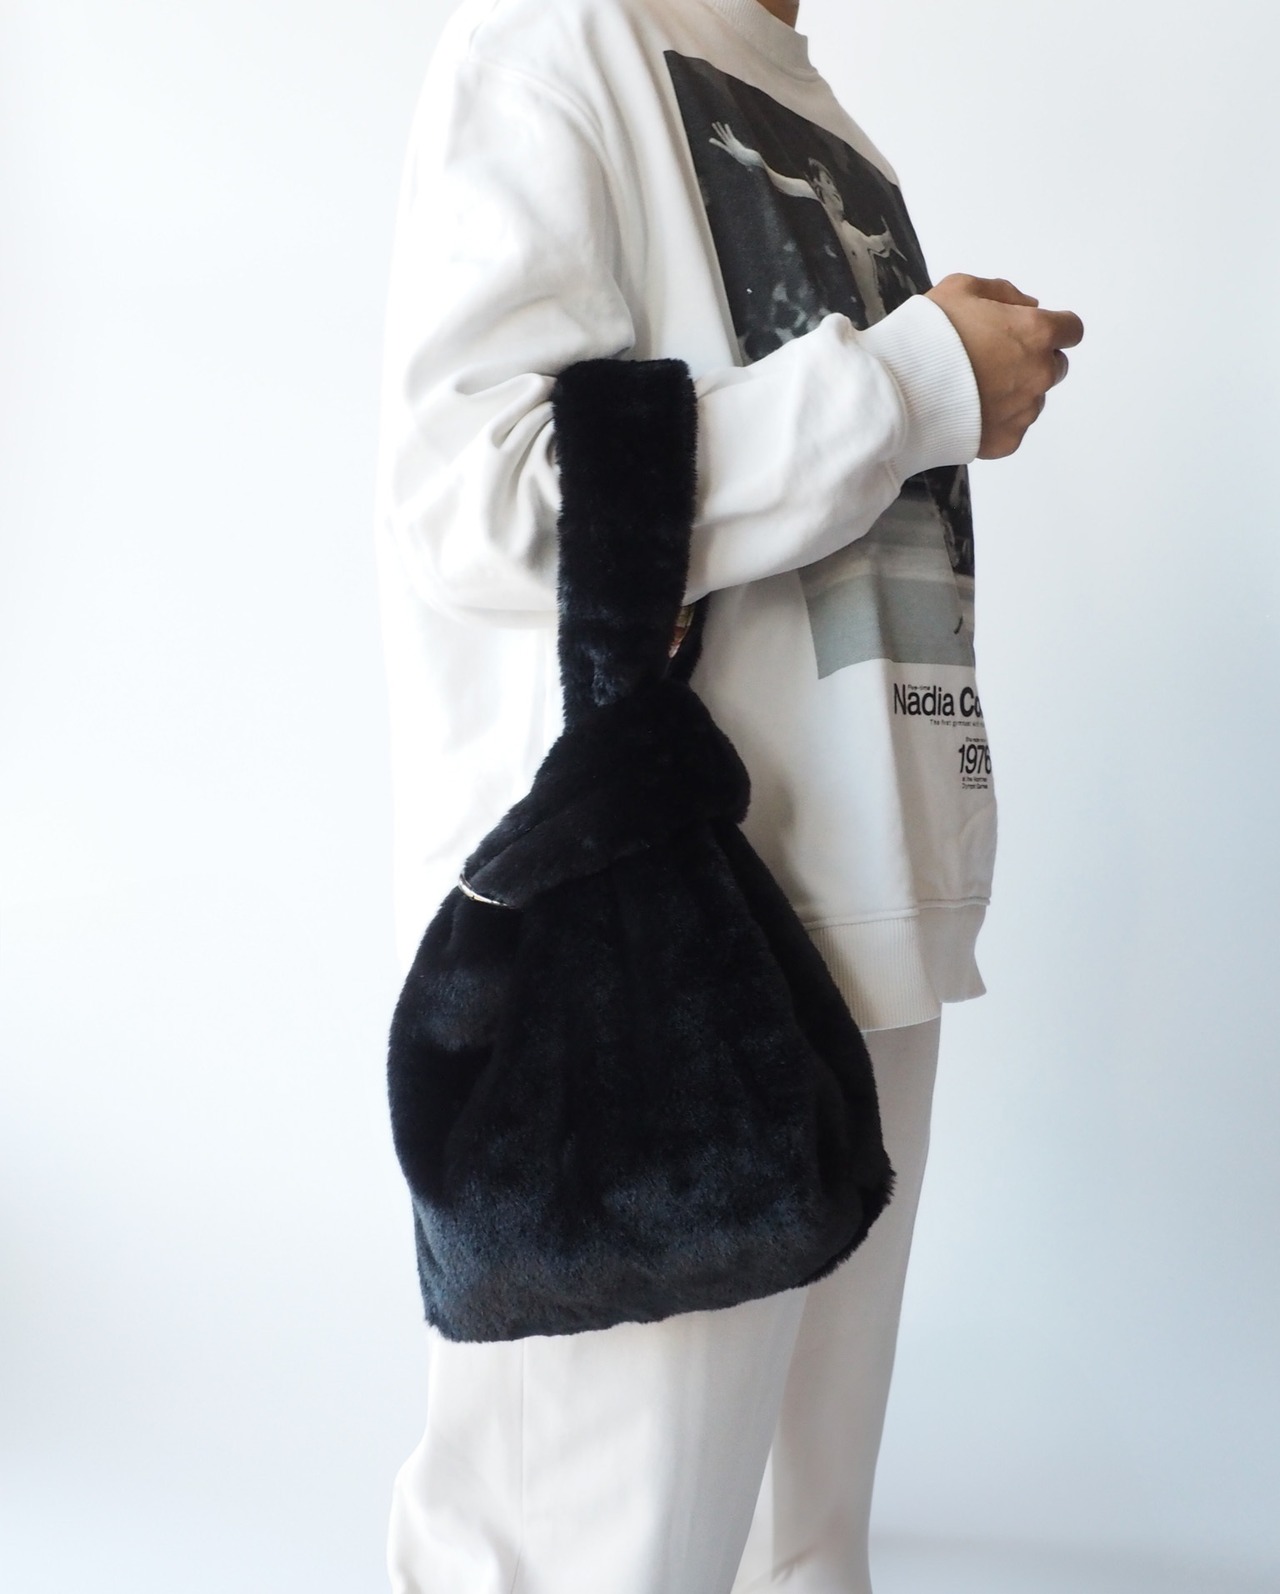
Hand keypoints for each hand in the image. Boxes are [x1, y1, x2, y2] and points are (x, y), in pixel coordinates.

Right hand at [925, 274, 1083, 458]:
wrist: (898, 392)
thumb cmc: (926, 336)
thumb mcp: (960, 288)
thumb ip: (1004, 292)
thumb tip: (1028, 305)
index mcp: (1035, 332)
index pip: (1072, 330)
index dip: (1053, 329)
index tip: (1030, 333)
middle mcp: (1039, 372)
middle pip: (1055, 366)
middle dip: (1032, 361)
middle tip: (993, 361)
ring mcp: (1024, 410)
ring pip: (1033, 399)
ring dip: (1014, 392)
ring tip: (972, 390)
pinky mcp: (1007, 440)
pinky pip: (1012, 429)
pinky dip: (996, 421)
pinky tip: (966, 411)